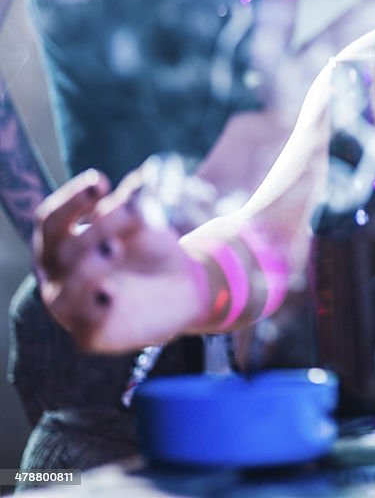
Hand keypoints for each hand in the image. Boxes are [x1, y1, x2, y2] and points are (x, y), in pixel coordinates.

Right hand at [33, 169, 206, 352]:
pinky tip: (111, 293)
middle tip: (126, 213)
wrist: (184, 288)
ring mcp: (70, 307)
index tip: (101, 182)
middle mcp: (57, 276)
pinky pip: (85, 325)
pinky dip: (95, 309)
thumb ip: (136, 203)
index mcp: (61, 244)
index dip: (71, 200)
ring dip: (86, 269)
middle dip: (93, 229)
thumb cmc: (152, 250)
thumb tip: (140, 178)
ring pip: (62, 291)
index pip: (50, 220)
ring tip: (114, 247)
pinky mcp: (91, 335)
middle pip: (61, 250)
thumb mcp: (146, 223)